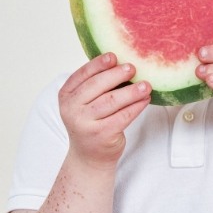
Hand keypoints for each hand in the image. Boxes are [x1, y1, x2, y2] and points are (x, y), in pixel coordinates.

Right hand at [59, 53, 151, 168]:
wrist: (89, 156)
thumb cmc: (91, 123)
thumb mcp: (85, 103)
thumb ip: (96, 85)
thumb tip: (121, 62)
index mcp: (66, 96)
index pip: (82, 75)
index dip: (98, 64)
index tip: (114, 56)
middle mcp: (72, 109)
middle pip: (97, 86)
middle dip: (117, 75)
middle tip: (133, 68)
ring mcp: (85, 123)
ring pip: (111, 101)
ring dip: (131, 91)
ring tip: (145, 85)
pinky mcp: (101, 135)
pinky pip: (123, 116)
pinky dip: (136, 106)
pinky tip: (145, 100)